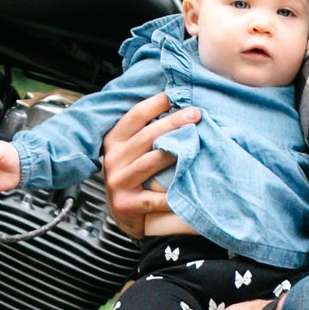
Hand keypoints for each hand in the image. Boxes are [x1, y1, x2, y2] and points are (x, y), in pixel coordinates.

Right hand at [101, 92, 199, 238]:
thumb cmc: (135, 176)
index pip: (135, 116)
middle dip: (172, 123)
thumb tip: (177, 104)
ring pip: (149, 163)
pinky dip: (172, 195)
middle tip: (195, 114)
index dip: (156, 103)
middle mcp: (113, 159)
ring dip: (173, 152)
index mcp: (113, 141)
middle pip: (146, 137)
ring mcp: (118, 182)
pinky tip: (189, 188)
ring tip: (194, 144)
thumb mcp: (131, 151)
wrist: (124, 215)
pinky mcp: (126, 204)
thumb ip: (145, 131)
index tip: (177, 95)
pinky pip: (154, 198)